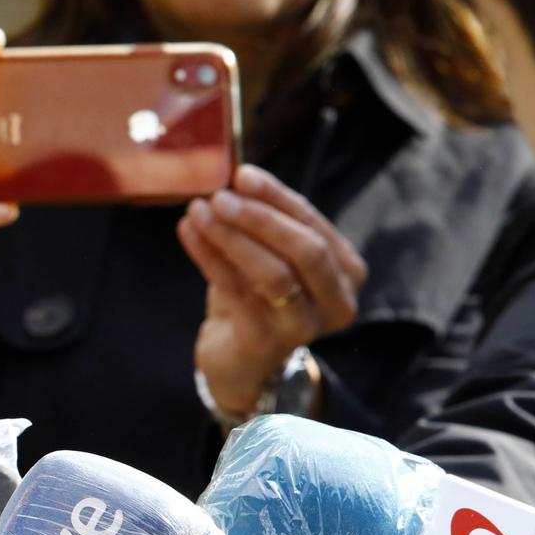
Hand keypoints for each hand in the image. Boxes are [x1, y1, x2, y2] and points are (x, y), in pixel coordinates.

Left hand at [179, 164, 365, 416]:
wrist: (239, 360)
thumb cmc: (257, 297)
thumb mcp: (270, 255)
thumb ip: (264, 221)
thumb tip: (238, 177)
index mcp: (346, 273)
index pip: (314, 225)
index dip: (277, 197)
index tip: (242, 174)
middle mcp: (336, 302)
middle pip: (304, 250)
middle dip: (259, 218)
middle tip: (218, 196)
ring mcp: (304, 326)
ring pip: (271, 273)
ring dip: (231, 236)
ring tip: (197, 211)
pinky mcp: (265, 342)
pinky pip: (235, 292)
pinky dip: (208, 257)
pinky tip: (188, 233)